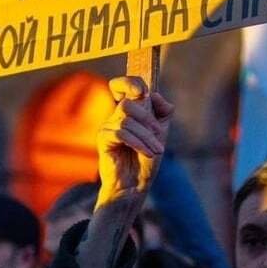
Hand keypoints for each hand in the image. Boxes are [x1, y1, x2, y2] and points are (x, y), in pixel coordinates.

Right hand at [95, 76, 173, 208]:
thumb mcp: (160, 133)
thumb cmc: (147, 159)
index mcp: (129, 111)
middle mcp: (116, 116)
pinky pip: (122, 133)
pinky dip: (139, 143)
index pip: (122, 85)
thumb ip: (162, 112)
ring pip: (128, 121)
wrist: (136, 185)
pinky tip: (147, 153)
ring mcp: (107, 127)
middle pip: (130, 103)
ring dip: (147, 137)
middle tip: (159, 137)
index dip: (129, 82)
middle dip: (148, 120)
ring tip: (156, 151)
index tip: (142, 92)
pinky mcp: (103, 139)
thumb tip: (153, 94)